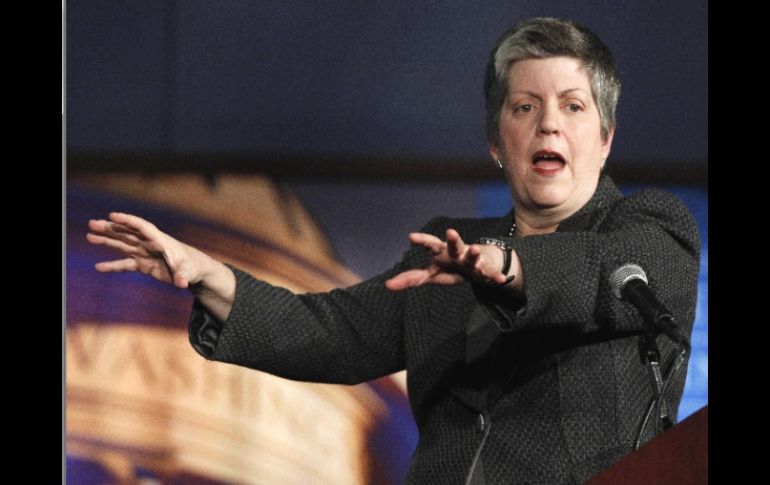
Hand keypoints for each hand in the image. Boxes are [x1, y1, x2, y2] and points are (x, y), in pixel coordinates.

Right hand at [86, 212, 211, 288]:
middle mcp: (150, 244)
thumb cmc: (194, 267)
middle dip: (110, 228)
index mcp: (160, 240)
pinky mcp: (143, 264)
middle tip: (92, 224)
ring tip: (90, 236)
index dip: (128, 220)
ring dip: (107, 240)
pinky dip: (113, 266)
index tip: (112, 215)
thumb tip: (182, 283)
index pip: (142, 227)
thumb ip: (183, 276)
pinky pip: (125, 264)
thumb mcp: (189, 271)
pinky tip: (99, 267)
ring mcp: (145, 253)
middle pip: (127, 233)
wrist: (195, 272)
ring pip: (123, 244)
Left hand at [385, 228, 511, 290]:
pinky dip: (495, 276)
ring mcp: (471, 260)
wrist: (478, 266)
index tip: (411, 237)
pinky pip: (489, 273)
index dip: (422, 240)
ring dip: (474, 253)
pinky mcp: (484, 270)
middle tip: (450, 232)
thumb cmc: (450, 267)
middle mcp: (457, 253)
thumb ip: (411, 278)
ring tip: (475, 251)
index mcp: (442, 252)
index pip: (431, 244)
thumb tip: (387, 285)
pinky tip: (500, 279)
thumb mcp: (431, 273)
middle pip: (454, 244)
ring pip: (472, 255)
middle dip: (452, 239)